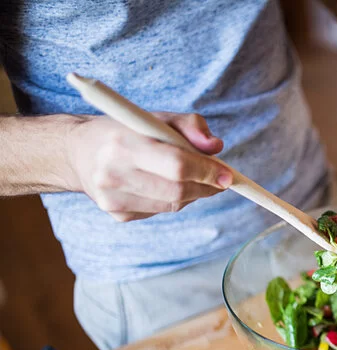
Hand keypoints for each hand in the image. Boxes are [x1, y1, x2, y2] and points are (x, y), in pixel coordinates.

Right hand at [67, 113, 231, 221]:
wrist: (78, 152)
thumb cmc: (125, 130)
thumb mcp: (155, 117)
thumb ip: (190, 126)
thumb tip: (216, 146)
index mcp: (123, 143)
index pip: (176, 165)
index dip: (206, 171)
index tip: (227, 175)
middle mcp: (112, 173)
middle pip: (177, 190)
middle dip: (206, 187)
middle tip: (220, 180)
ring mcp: (112, 198)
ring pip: (172, 204)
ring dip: (193, 194)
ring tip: (194, 178)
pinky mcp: (116, 214)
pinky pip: (160, 210)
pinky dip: (173, 199)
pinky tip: (165, 184)